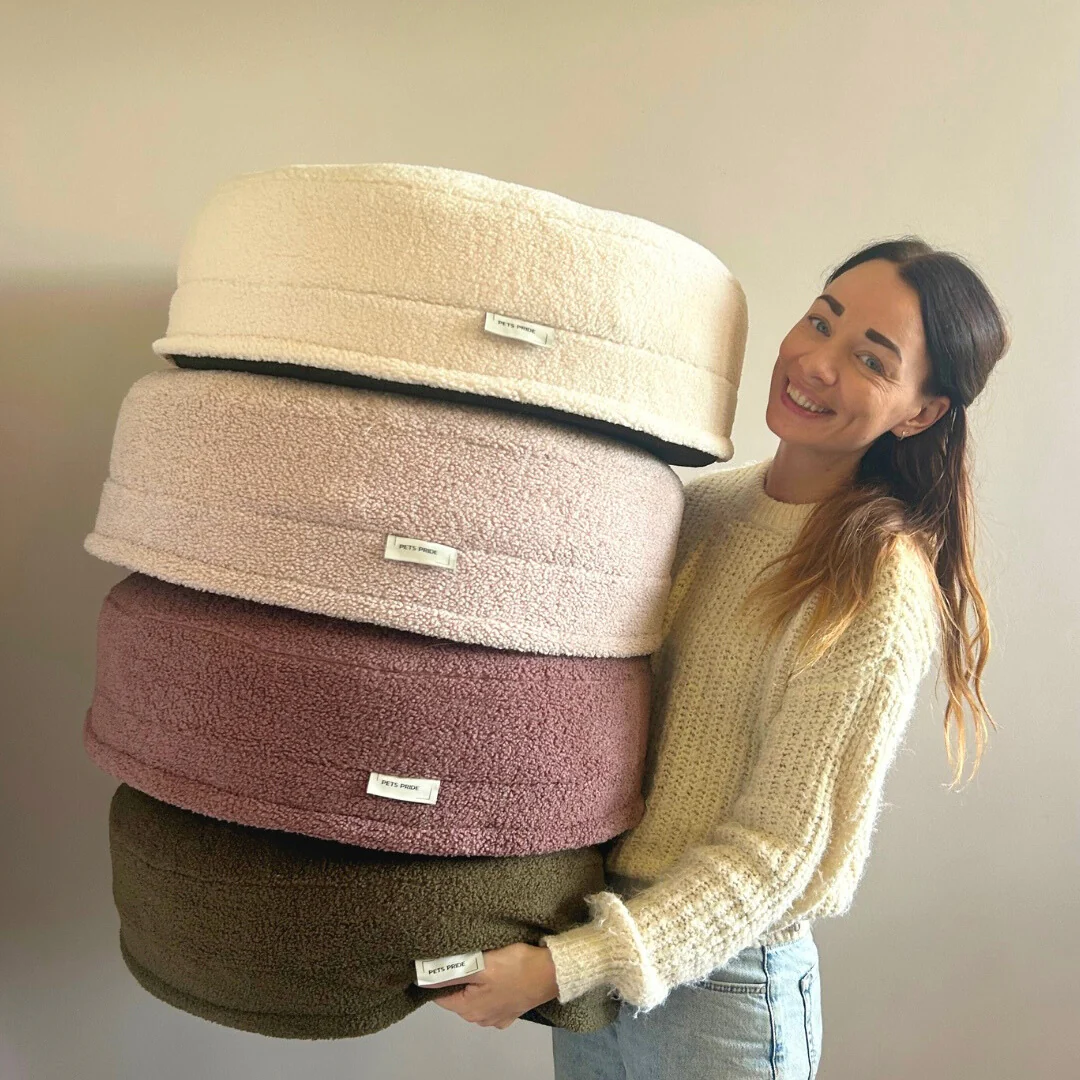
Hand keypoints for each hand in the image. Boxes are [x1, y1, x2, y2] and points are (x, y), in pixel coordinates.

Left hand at [428, 943, 558, 1028]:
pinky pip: (492, 998)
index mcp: (469, 1010)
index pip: (439, 995)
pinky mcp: (511, 1011)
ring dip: (475, 982)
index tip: (443, 958)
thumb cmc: (515, 966)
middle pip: (457, 996)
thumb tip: (422, 978)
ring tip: (484, 963)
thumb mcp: (480, 965)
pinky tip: (499, 976)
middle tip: (468, 955)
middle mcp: (480, 1019)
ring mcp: (497, 1018)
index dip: (438, 976)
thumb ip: (451, 972)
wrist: (553, 973)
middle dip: (458, 977)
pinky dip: (491, 988)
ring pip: (474, 996)